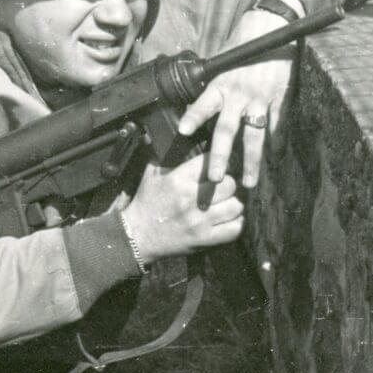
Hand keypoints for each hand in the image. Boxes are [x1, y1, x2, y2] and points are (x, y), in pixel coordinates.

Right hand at [121, 152, 243, 261]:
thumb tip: (181, 133)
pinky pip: (234, 229)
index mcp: (179, 180)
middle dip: (228, 184)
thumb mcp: (151, 173)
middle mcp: (191, 199)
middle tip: (223, 187)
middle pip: (230, 184)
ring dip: (233, 204)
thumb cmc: (147, 202)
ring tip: (226, 203)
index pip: (212, 161)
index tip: (215, 166)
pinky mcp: (204, 239)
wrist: (137, 236)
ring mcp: (199, 221)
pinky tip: (228, 219)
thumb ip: (168, 154)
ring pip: (235, 206)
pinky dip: (236, 224)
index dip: (217, 162)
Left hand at [176, 7, 294, 186]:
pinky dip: (277, 144)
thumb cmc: (243, 43)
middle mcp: (238, 94)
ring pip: (254, 136)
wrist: (271, 25)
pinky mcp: (280, 99)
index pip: (203, 104)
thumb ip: (215, 86)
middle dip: (219, 157)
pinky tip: (276, 159)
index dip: (193, 118)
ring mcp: (260, 99)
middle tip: (215, 178)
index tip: (182, 133)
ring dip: (252, 162)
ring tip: (250, 182)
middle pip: (227, 131)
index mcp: (221, 84)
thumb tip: (202, 106)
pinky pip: (278, 126)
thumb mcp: (222, 62)